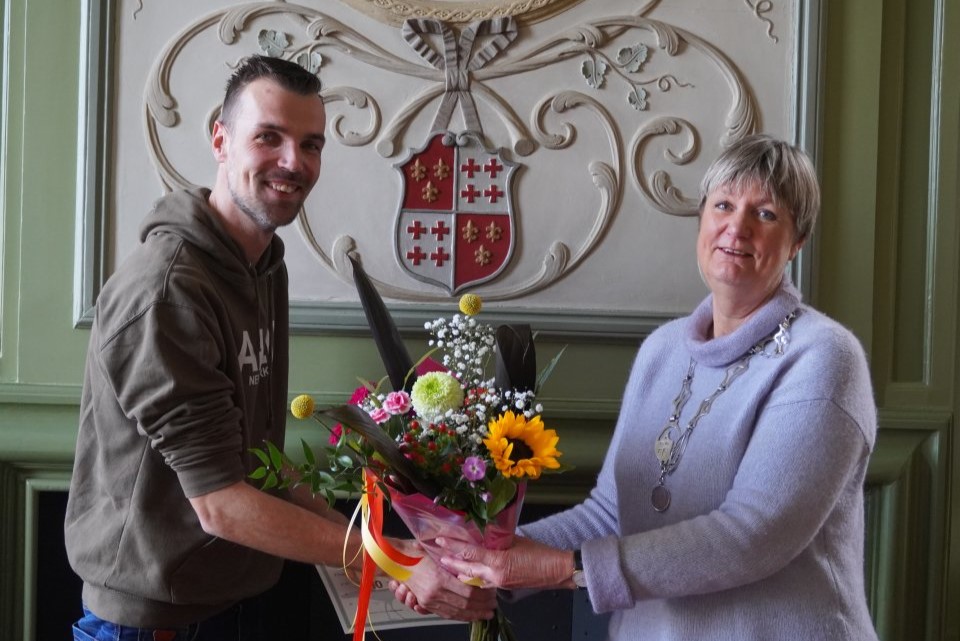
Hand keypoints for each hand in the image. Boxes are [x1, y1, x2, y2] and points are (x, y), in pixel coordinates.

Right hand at [387, 539, 496, 620]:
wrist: (396, 560)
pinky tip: (470, 616)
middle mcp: (435, 593)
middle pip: (465, 604)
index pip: (468, 592)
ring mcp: (429, 600)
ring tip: (485, 614)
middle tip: (494, 606)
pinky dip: (460, 616)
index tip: (493, 595)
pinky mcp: (426, 604)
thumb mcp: (438, 554)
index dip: (483, 596)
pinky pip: (446, 614)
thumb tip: (474, 572)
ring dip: (473, 614)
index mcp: (440, 578)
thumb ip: (454, 564)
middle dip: (482, 607)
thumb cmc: (417, 552)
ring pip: (456, 612)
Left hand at [437, 536, 573, 589]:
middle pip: (466, 568)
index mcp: (498, 561)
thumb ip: (497, 538)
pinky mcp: (503, 587)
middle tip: (438, 554)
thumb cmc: (540, 553)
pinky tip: (467, 574)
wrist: (556, 571)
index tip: (441, 540)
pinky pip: (483, 583)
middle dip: (451, 562)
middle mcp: (495, 575)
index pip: (469, 553)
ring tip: (448, 564)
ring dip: (460, 571)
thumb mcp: (516, 540)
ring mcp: (499, 583)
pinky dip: (473, 578)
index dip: (453, 546)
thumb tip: (483, 534)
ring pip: (473, 578)